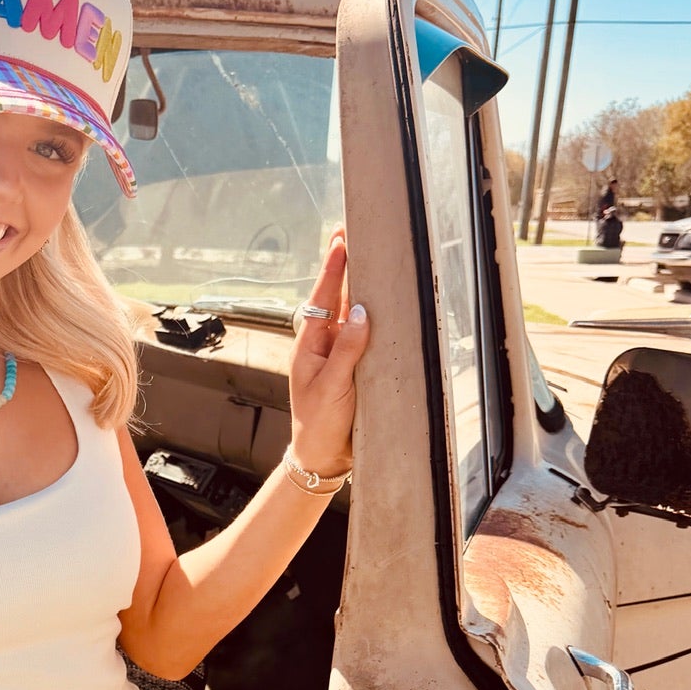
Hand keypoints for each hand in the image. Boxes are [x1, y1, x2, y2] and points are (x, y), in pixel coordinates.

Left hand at [288, 231, 369, 477]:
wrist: (323, 458)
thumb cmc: (319, 424)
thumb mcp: (332, 386)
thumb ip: (346, 349)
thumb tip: (358, 311)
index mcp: (310, 345)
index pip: (321, 300)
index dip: (333, 270)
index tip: (340, 241)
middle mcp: (324, 344)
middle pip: (334, 298)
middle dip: (343, 266)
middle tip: (349, 231)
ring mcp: (340, 354)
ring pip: (350, 313)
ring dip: (357, 285)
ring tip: (367, 254)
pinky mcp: (355, 367)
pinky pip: (364, 335)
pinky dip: (372, 315)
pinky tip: (380, 300)